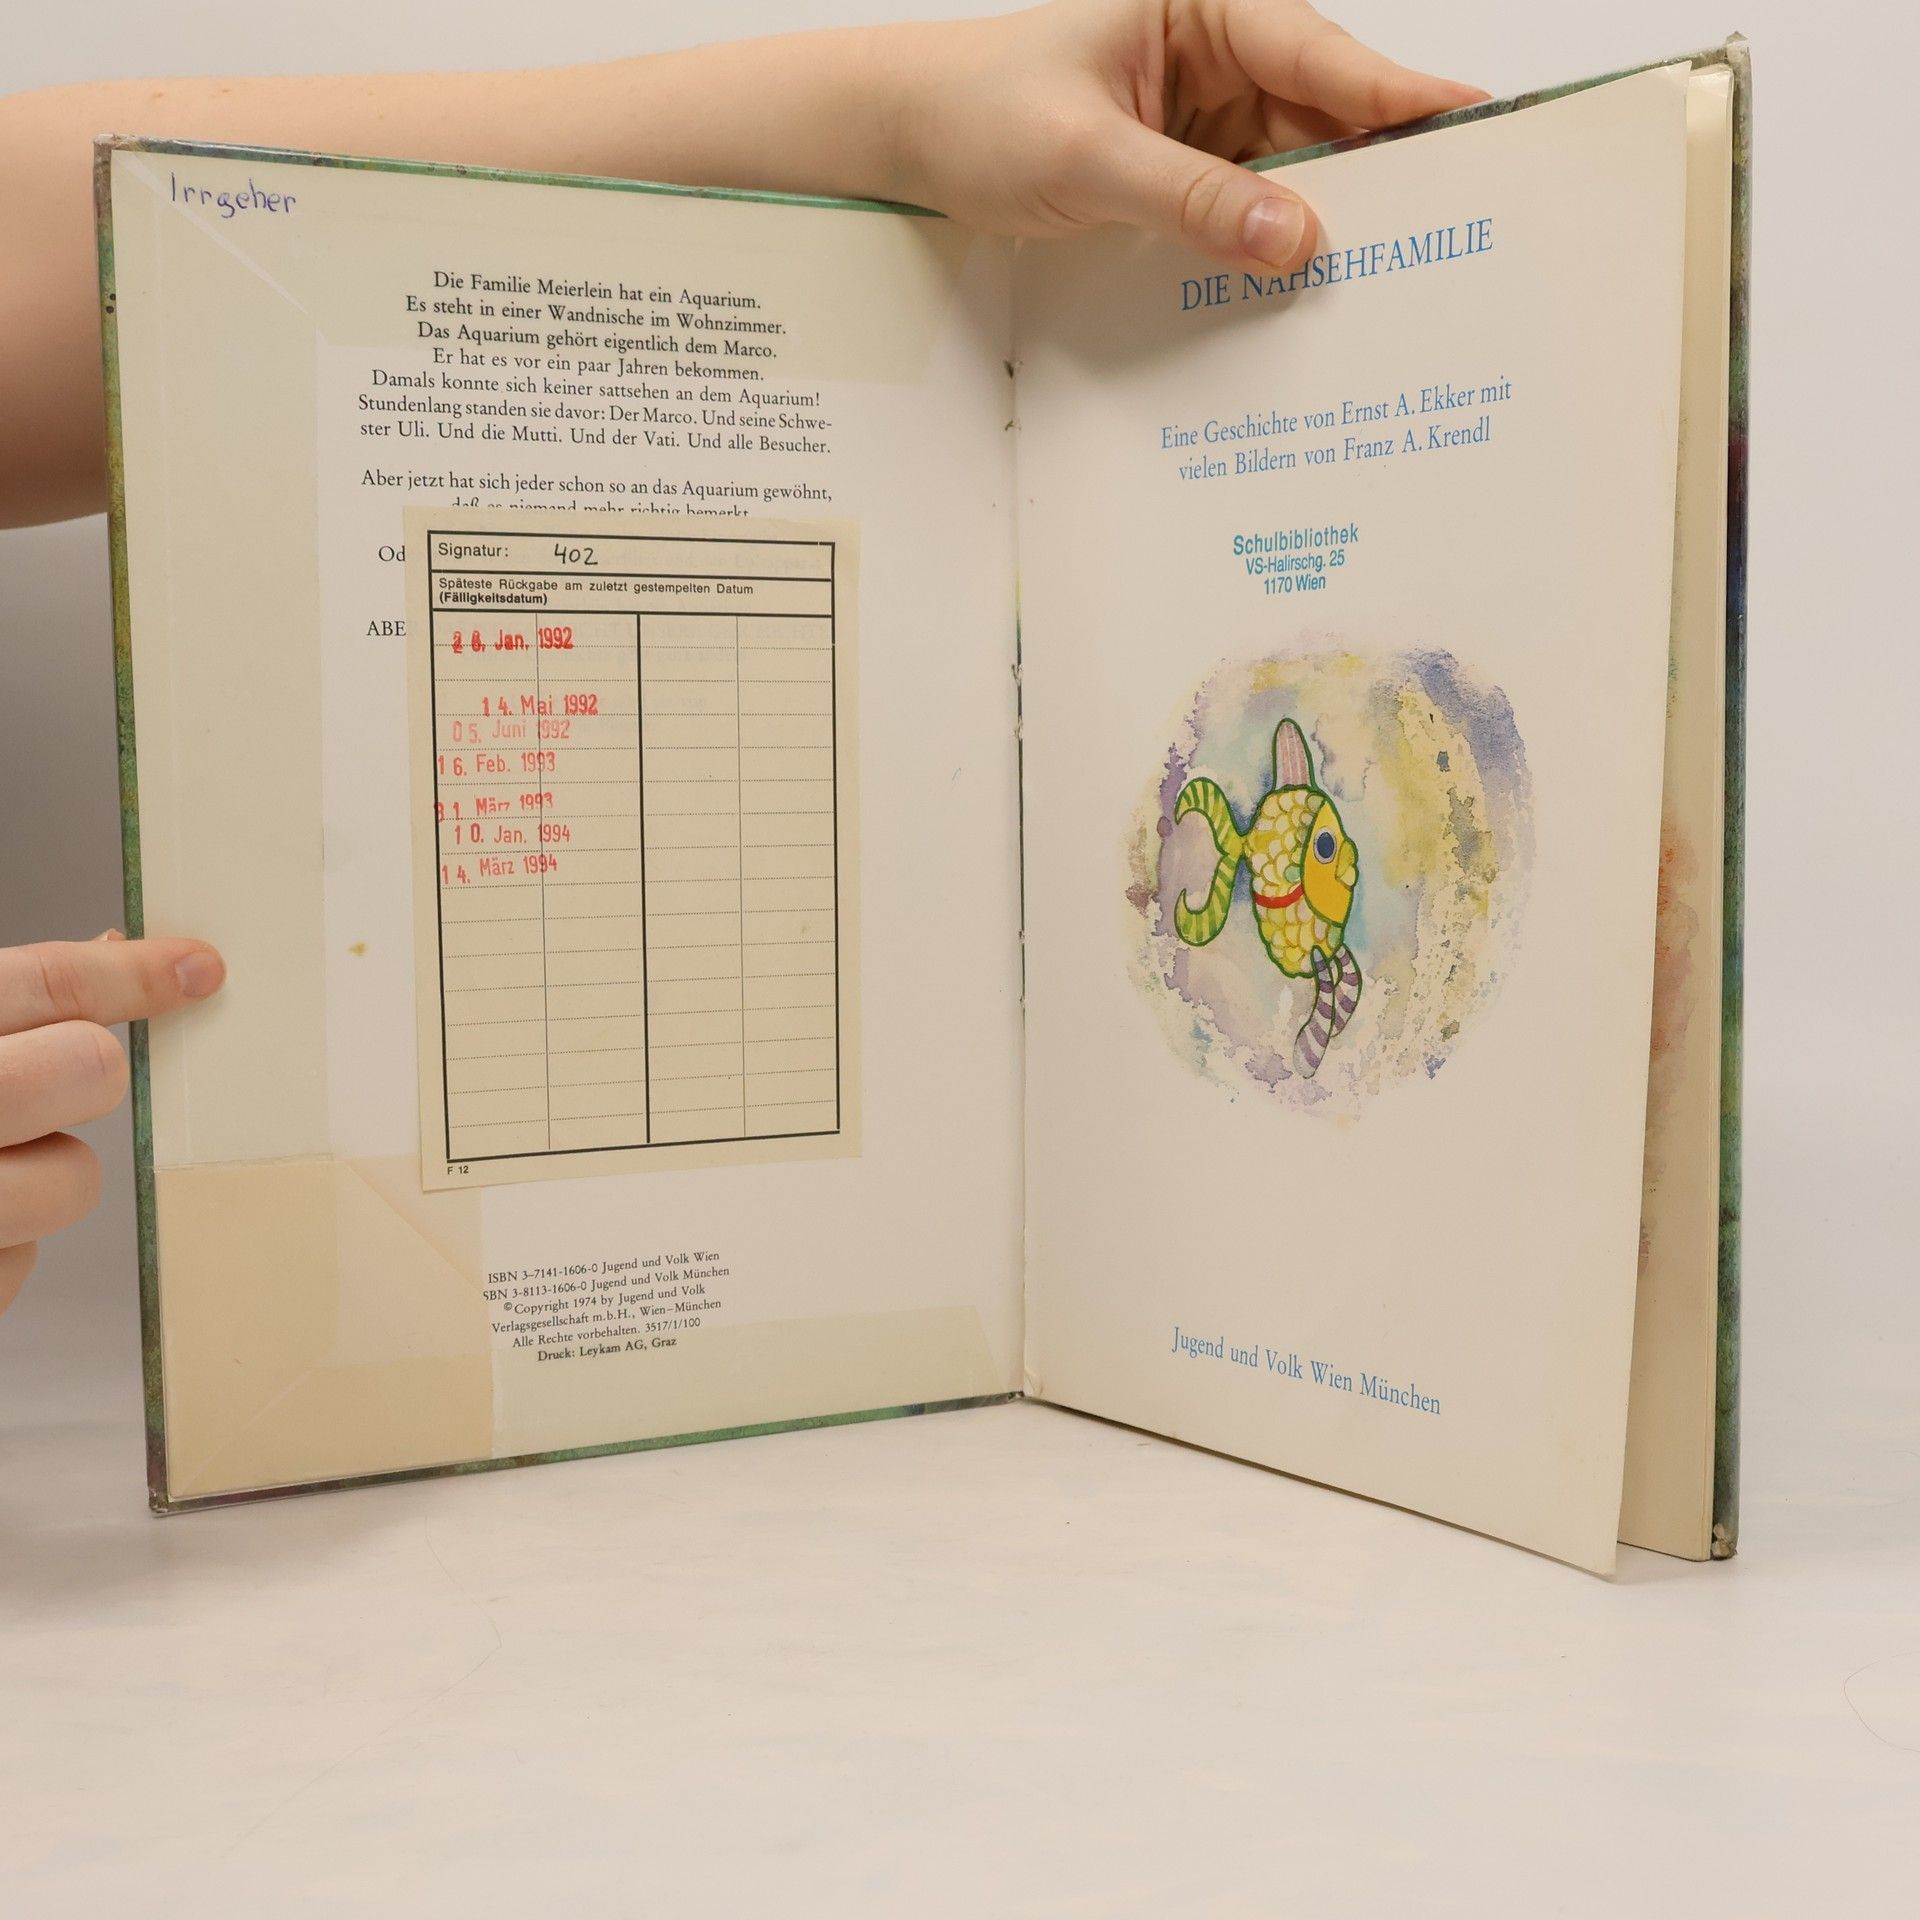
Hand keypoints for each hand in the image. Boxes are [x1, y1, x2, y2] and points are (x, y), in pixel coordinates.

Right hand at [0, 933, 223, 1317]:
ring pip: (77, 1178)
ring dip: (48, 1176)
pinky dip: (5, 1245)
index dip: (134, 972)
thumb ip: (15, 1008)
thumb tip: (117, 945)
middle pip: (87, 1068)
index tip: (201, 969)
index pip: (45, 983)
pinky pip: (22, 1262)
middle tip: (67, 1079)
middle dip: (92, 1071)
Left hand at [894, 0, 1485, 268]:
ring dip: (1335, 220)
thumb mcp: (1086, 157)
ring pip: (1301, 168)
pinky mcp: (1193, 167)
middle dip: (1384, 172)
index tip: (1474, 130)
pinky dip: (1281, 243)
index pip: (1322, 56)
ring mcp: (1211, 112)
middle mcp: (1222, 50)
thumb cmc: (981, 111)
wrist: (911, 138)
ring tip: (1398, 276)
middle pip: (1330, 114)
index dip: (1400, 100)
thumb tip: (1294, 239)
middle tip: (1456, 230)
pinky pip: (1256, 205)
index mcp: (1206, 6)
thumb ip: (1191, 199)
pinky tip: (1314, 286)